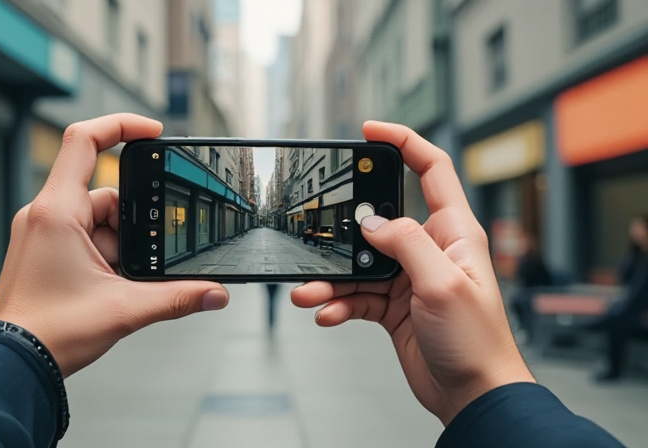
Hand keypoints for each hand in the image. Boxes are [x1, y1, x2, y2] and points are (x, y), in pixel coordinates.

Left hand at [0, 113, 228, 376]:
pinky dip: (110, 255)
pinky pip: (88, 238)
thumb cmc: (49, 332)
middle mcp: (47, 215)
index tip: (154, 132)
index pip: (84, 140)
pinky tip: (118, 284)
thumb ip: (177, 298)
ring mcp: (45, 233)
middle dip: (136, 223)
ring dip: (123, 246)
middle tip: (149, 254)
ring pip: (100, 220)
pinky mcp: (47, 251)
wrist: (13, 362)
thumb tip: (215, 293)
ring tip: (127, 282)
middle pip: (106, 194)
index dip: (121, 125)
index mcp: (57, 212)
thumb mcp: (124, 309)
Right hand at [291, 121, 533, 424]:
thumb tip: (372, 221)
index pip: (432, 169)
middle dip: (346, 227)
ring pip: (360, 263)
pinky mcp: (393, 305)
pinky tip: (328, 313)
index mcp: (454, 232)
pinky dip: (338, 303)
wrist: (472, 393)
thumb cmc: (477, 341)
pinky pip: (356, 294)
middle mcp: (430, 250)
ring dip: (332, 277)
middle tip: (320, 230)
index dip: (404, 143)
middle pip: (380, 219)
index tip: (370, 131)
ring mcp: (409, 278)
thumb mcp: (442, 284)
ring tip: (309, 291)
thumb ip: (407, 244)